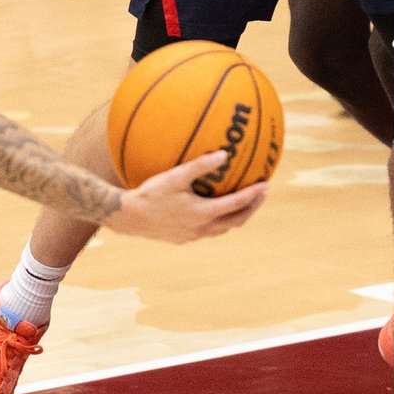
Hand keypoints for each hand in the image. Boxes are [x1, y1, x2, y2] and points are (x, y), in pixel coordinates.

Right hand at [106, 151, 267, 241]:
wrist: (128, 218)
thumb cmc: (151, 194)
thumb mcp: (176, 176)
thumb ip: (201, 165)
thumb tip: (224, 154)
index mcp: (204, 213)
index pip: (237, 204)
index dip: (253, 195)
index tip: (265, 184)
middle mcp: (202, 228)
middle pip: (236, 221)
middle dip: (252, 208)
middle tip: (261, 195)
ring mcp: (193, 236)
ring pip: (223, 229)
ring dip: (237, 216)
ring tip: (244, 204)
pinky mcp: (184, 239)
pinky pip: (209, 232)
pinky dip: (220, 222)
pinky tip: (215, 212)